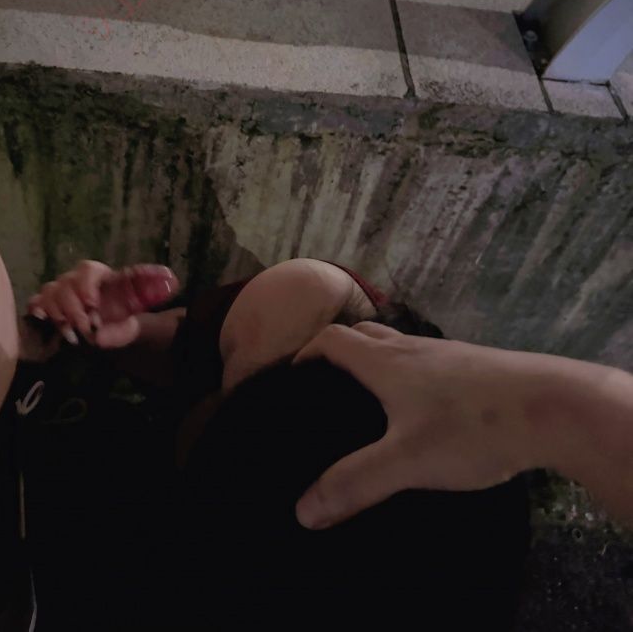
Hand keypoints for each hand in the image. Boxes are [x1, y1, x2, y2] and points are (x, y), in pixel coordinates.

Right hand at [26, 259, 180, 348]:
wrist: (113, 326)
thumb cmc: (122, 316)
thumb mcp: (130, 317)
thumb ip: (121, 324)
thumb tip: (98, 337)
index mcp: (98, 273)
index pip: (87, 271)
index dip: (87, 288)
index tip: (93, 307)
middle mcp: (75, 278)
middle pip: (66, 285)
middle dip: (75, 310)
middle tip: (86, 330)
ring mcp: (59, 289)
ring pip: (49, 293)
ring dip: (59, 315)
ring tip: (72, 336)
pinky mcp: (46, 303)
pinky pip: (35, 302)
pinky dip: (37, 310)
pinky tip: (43, 320)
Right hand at [293, 322, 549, 529]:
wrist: (551, 405)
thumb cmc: (471, 426)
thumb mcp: (408, 462)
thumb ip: (355, 483)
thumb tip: (303, 509)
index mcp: (386, 362)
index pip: (333, 340)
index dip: (306, 353)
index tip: (292, 377)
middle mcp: (412, 349)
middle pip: (363, 334)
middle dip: (338, 352)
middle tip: (325, 386)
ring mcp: (446, 355)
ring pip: (398, 347)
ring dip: (375, 361)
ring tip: (369, 400)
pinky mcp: (473, 367)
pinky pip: (427, 362)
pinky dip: (408, 374)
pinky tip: (422, 410)